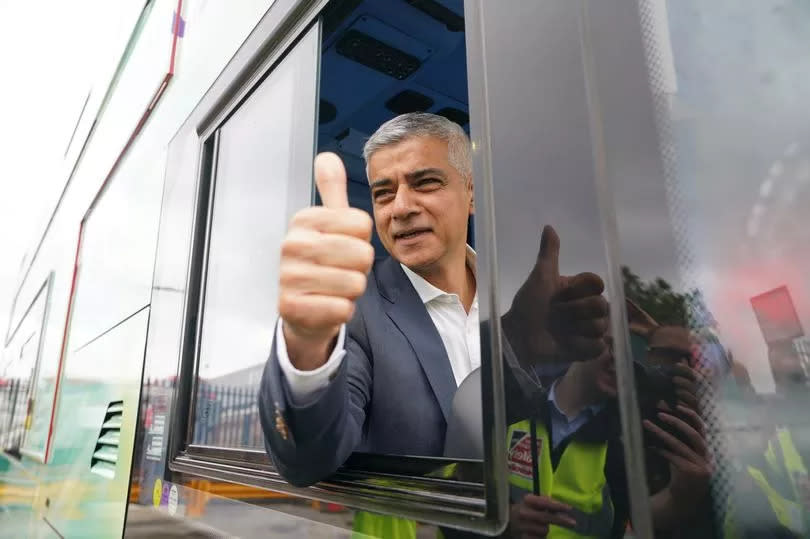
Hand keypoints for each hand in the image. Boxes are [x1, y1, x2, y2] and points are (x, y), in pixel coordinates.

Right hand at [279, 153, 374, 369]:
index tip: (342, 248)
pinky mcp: (292, 308)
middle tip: (339, 272)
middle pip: (362, 254)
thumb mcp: (327, 225)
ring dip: (351, 291)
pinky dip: (341, 311)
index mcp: (304, 220)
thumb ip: (331, 191)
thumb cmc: (321, 266)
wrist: (303, 312)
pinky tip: (326, 306)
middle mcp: (292, 245)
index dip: (362, 241)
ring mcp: (289, 277)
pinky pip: (343, 308)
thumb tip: (327, 157)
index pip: (362, 225)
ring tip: (332, 289)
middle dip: (359, 268)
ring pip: (355, 283)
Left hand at [503, 225, 608, 365]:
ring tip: (560, 330)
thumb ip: (548, 253)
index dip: (581, 289)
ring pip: (600, 327)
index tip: (563, 292)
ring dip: (577, 330)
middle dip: (577, 311)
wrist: (519, 335)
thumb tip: (548, 226)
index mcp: (579, 290)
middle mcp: (587, 308)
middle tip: (557, 313)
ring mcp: (588, 330)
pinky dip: (581, 347)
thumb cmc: (528, 304)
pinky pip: (598, 347)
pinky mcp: (587, 350)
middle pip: (602, 306)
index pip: (597, 284)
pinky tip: (566, 344)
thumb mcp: (540, 277)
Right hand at [510, 495, 576, 537]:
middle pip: (546, 517)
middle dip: (561, 520)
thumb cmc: (525, 509)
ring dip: (546, 530)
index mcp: (527, 500)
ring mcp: (522, 525)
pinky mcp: (522, 537)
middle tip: (573, 523)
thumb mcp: (532, 502)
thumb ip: (545, 501)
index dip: (558, 506)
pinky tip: (535, 534)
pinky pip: (538, 538)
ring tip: (540, 527)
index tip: (570, 508)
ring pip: (544, 530)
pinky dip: (540, 537)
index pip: (545, 502)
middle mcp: (524, 512)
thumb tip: (562, 506)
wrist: (507, 521)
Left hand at [644, 399, 711, 519]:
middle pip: (693, 434)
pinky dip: (661, 450)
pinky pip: (673, 457)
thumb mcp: (683, 454)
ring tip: (647, 424)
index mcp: (706, 450)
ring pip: (679, 445)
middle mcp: (707, 457)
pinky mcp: (690, 473)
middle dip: (676, 421)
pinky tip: (651, 446)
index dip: (691, 415)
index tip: (677, 405)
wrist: (684, 498)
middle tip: (659, 413)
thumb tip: (664, 415)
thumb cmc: (681, 472)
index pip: (702, 428)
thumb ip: (680, 439)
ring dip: (661, 433)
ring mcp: (700, 466)